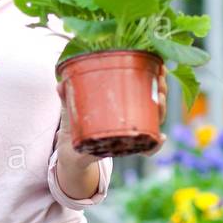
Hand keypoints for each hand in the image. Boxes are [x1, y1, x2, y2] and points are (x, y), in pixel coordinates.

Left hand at [53, 63, 168, 164]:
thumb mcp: (70, 110)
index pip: (144, 87)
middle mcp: (131, 118)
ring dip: (161, 110)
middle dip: (162, 90)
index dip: (155, 77)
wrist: (70, 156)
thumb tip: (60, 83)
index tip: (161, 66)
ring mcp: (131, 134)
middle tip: (161, 82)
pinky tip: (161, 138)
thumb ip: (67, 98)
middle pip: (155, 102)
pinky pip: (146, 148)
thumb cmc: (74, 127)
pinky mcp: (127, 149)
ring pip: (154, 121)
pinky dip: (154, 146)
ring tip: (161, 102)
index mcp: (121, 104)